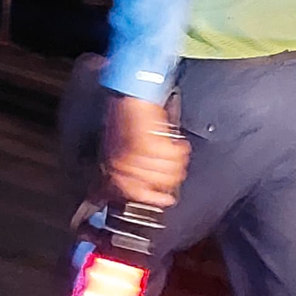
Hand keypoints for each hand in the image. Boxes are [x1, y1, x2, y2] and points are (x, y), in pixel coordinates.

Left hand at [101, 92, 189, 208]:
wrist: (131, 95)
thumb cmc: (126, 117)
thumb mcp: (122, 150)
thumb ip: (130, 172)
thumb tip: (146, 190)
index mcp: (115, 167)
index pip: (134, 194)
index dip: (152, 198)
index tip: (165, 200)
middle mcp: (124, 164)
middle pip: (157, 185)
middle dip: (168, 177)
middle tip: (170, 166)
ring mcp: (137, 157)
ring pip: (168, 173)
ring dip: (175, 163)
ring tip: (173, 152)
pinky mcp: (150, 146)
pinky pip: (173, 158)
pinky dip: (179, 150)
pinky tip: (176, 144)